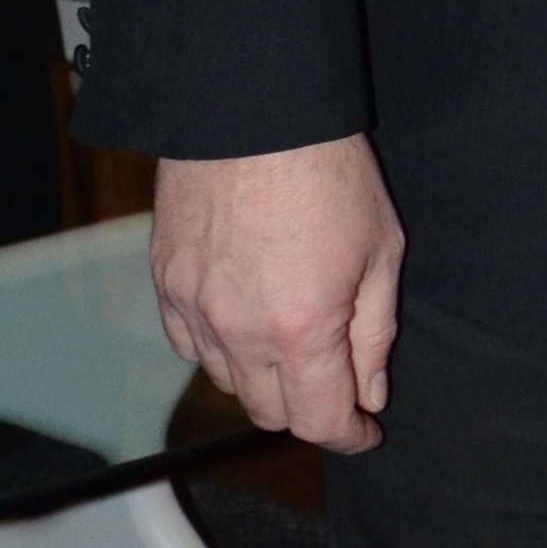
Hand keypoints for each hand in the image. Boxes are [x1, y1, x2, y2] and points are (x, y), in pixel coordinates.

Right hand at [150, 137, 404, 452]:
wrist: (253, 112)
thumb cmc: (327, 173)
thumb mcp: (381, 253)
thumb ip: (374, 334)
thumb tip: (370, 392)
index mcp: (302, 331)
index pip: (319, 420)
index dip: (348, 435)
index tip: (364, 431)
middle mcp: (239, 331)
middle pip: (267, 412)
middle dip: (306, 410)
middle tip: (334, 385)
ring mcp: (193, 307)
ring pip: (224, 381)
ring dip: (261, 379)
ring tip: (291, 344)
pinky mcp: (164, 281)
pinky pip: (186, 343)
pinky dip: (217, 348)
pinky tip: (243, 323)